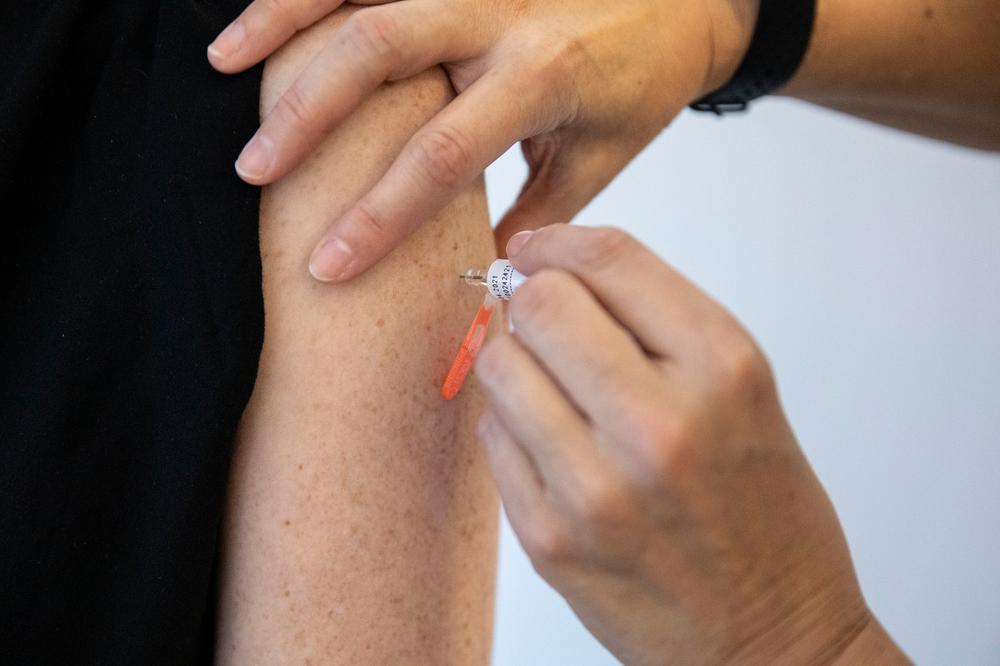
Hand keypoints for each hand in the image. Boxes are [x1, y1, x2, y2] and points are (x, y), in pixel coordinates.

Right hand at [208, 0, 758, 281]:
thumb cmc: (641, 84)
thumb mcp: (598, 159)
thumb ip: (536, 215)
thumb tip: (484, 275)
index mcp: (540, 77)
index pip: (441, 154)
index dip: (378, 215)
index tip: (327, 265)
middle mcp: (500, 15)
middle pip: (380, 52)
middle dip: (308, 114)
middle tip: (255, 171)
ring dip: (288, 18)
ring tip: (225, 62)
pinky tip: (269, 7)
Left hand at [474, 225, 888, 663]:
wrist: (770, 640)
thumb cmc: (762, 512)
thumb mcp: (743, 390)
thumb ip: (654, 319)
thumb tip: (547, 264)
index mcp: (722, 369)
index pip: (608, 259)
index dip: (558, 242)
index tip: (539, 250)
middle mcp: (658, 424)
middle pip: (540, 303)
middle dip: (533, 297)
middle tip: (545, 318)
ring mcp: (595, 487)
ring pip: (498, 363)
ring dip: (515, 359)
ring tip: (551, 386)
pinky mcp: (548, 538)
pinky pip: (492, 435)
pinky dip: (512, 424)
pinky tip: (552, 444)